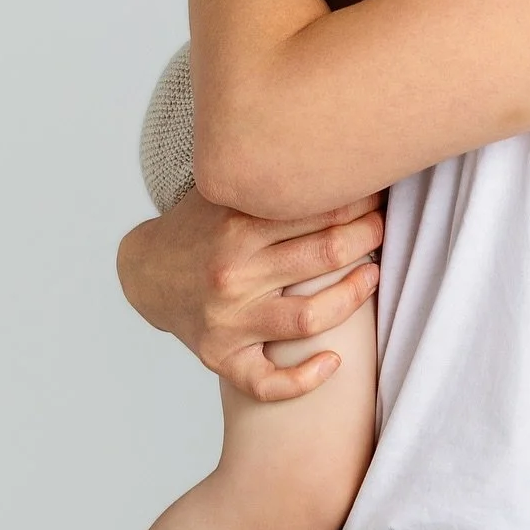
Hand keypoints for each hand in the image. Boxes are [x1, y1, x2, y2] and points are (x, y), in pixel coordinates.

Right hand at [116, 188, 383, 401]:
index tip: (379, 191)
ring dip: (353, 296)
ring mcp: (228, 320)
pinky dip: (304, 379)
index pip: (317, 207)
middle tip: (384, 227)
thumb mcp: (226, 191)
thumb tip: (336, 147)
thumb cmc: (200, 226)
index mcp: (237, 225)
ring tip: (373, 275)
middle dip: (368, 237)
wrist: (145, 272)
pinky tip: (333, 362)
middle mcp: (233, 273)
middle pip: (324, 255)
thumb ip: (271, 178)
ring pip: (309, 317)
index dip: (360, 198)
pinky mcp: (221, 357)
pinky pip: (266, 382)